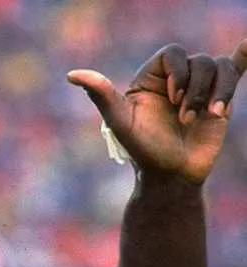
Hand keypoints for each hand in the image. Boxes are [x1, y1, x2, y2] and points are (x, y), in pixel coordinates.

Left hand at [68, 39, 246, 184]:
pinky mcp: (221, 100)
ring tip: (208, 116)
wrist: (172, 177)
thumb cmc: (143, 152)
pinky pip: (235, 70)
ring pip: (219, 69)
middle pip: (199, 61)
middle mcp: (175, 81)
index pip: (172, 54)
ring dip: (217, 92)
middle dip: (196, 88)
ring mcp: (200, 89)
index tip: (173, 97)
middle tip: (185, 118)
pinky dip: (243, 58)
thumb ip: (101, 95)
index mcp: (151, 79)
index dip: (178, 71)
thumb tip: (72, 74)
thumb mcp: (121, 122)